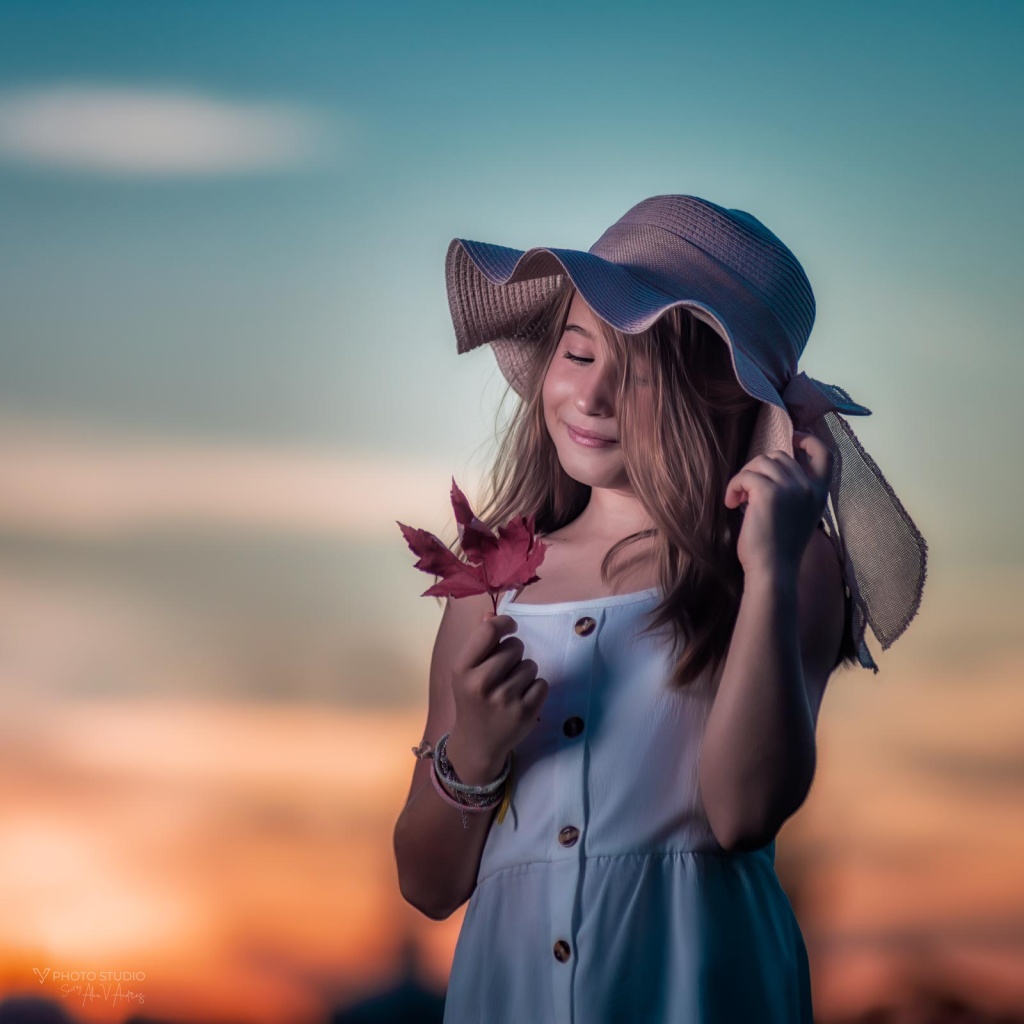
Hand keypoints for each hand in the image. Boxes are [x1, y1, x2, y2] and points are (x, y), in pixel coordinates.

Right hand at [446, 612, 547, 784]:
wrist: (477, 742)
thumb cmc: (472, 699)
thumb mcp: (466, 671)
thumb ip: (479, 642)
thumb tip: (492, 614)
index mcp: (462, 669)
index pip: (489, 631)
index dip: (504, 623)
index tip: (510, 627)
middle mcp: (481, 684)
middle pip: (515, 646)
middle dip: (514, 653)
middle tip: (504, 669)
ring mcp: (504, 700)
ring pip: (530, 665)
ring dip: (524, 672)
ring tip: (511, 686)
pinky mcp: (525, 713)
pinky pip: (542, 683)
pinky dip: (535, 688)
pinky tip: (521, 699)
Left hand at [724, 429, 833, 577]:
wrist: (773, 571)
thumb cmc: (778, 548)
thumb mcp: (797, 515)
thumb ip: (794, 491)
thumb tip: (770, 466)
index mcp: (819, 493)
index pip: (824, 453)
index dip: (808, 440)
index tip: (792, 438)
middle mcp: (809, 487)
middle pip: (778, 455)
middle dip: (758, 469)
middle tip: (747, 493)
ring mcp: (791, 488)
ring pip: (760, 461)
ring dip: (744, 478)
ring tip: (739, 500)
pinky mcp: (769, 492)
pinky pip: (745, 475)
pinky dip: (734, 486)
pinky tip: (732, 504)